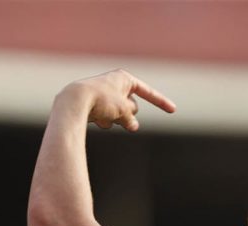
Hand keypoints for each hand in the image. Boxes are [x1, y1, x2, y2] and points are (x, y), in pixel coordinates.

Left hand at [61, 69, 175, 131]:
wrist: (74, 102)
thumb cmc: (101, 100)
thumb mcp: (124, 110)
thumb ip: (132, 118)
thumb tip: (133, 126)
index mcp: (124, 78)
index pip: (148, 92)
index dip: (161, 102)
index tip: (173, 110)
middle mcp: (114, 84)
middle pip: (132, 106)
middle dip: (129, 115)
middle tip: (120, 116)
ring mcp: (104, 94)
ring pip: (120, 114)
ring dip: (116, 120)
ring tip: (104, 117)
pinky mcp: (94, 105)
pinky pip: (108, 118)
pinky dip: (104, 121)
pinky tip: (94, 118)